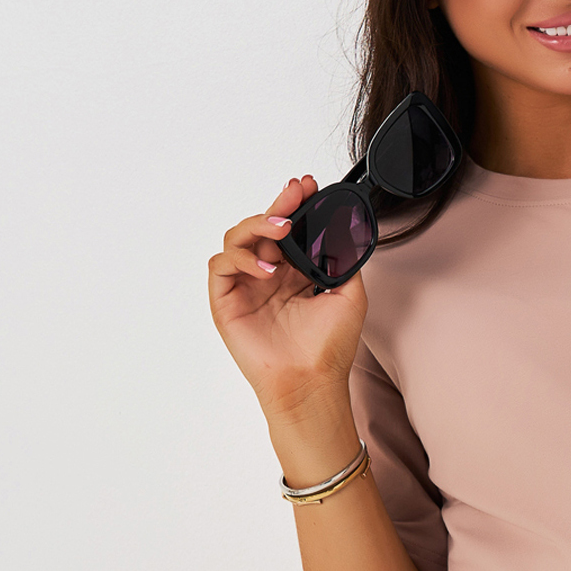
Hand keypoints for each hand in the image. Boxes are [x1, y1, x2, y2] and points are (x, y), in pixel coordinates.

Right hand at [208, 176, 366, 421]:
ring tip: (281, 232)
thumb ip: (345, 259)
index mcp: (295, 272)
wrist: (311, 382)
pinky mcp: (226, 301)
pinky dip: (240, 257)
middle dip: (278, 205)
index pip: (290, 229)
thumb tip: (344, 225)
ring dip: (257, 226)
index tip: (309, 187)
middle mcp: (268, 275)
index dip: (296, 205)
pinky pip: (221, 265)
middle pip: (262, 226)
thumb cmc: (328, 348)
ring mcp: (245, 286)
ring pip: (236, 238)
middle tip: (294, 194)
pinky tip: (266, 268)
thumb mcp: (350, 295)